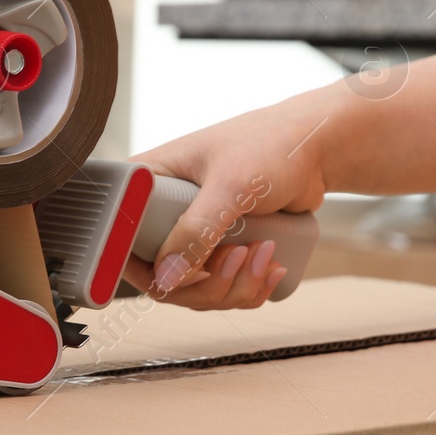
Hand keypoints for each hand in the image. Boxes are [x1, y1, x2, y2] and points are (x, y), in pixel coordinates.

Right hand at [123, 89, 340, 308]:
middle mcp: (162, 212)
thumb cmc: (271, 145)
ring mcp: (191, 233)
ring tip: (267, 254)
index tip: (183, 272)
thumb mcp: (231, 185)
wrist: (314, 150)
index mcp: (148, 183)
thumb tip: (168, 277)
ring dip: (234, 286)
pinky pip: (220, 288)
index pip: (120, 240)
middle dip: (208, 282)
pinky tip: (272, 266)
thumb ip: (196, 230)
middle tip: (241, 257)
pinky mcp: (218, 248)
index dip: (146, 266)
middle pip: (161, 277)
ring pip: (193, 289)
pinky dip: (247, 288)